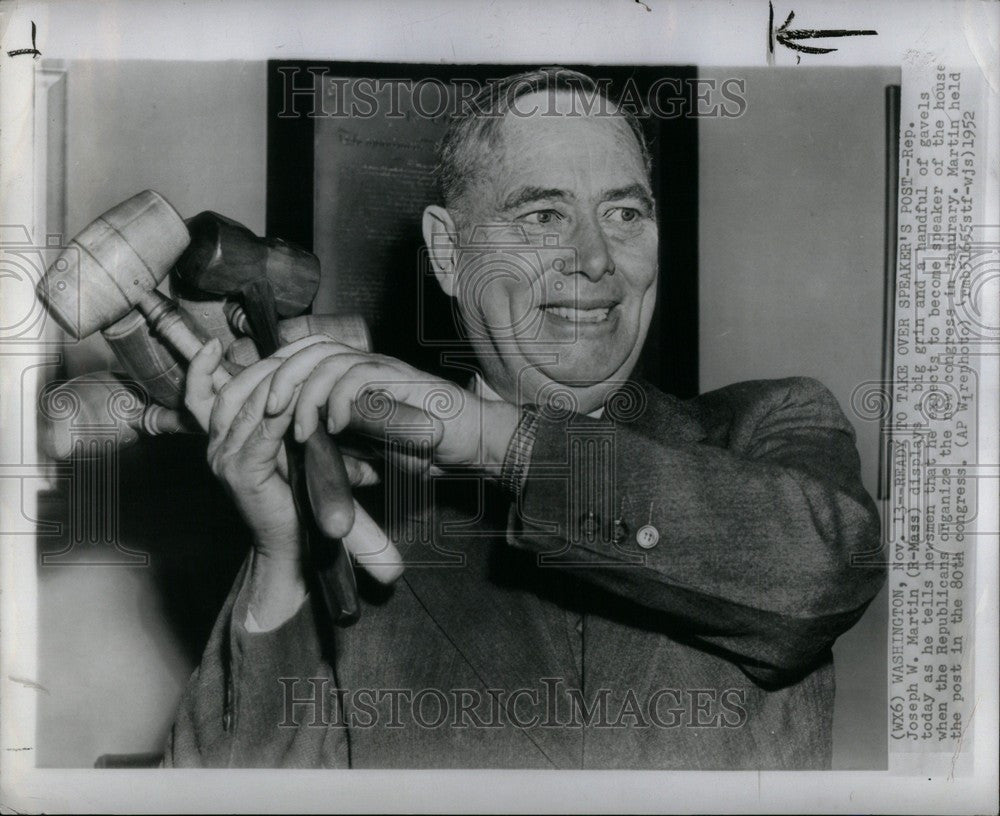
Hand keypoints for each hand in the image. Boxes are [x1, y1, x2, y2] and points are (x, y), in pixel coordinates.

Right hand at [185, 338, 380, 489]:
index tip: (213, 345)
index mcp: (218, 441)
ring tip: (299, 366)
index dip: (202, 369)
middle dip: (261, 366)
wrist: (288, 544)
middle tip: (290, 351)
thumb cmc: (292, 495)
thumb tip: (294, 384)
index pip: (201, 396)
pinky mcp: (243, 473)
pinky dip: (282, 410)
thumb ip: (276, 422)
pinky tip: (299, 398)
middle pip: (230, 392)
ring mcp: (225, 461)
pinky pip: (264, 431)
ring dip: (275, 382)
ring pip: (246, 406)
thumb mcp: (280, 450)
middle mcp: (215, 449)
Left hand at [262, 339, 519, 474]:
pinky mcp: (403, 381)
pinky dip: (339, 400)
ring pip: (330, 359)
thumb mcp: (373, 453)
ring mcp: (385, 370)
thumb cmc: (429, 445)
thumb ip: (344, 449)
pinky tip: (335, 427)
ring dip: (306, 393)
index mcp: (356, 378)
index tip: (263, 412)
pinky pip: (360, 377)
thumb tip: (308, 458)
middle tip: (270, 414)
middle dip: (282, 378)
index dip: (279, 376)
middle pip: (311, 350)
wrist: (474, 442)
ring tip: (299, 427)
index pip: (307, 358)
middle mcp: (367, 366)